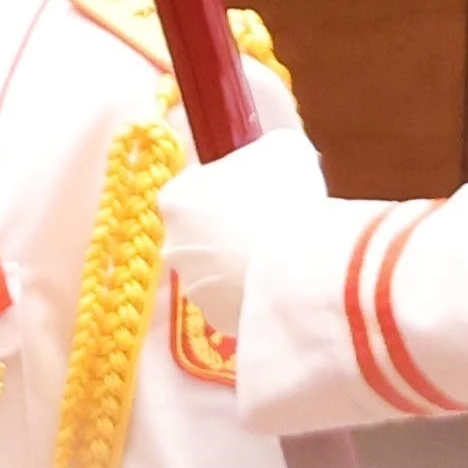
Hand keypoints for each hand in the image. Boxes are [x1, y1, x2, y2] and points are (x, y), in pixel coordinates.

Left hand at [154, 129, 327, 356]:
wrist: (296, 265)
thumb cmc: (281, 197)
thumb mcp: (281, 149)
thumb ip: (264, 149)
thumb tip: (269, 154)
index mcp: (175, 200)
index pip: (192, 186)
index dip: (222, 184)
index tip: (250, 187)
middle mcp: (172, 245)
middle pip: (200, 230)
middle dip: (227, 227)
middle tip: (269, 221)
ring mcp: (192, 286)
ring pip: (216, 268)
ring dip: (239, 261)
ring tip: (281, 255)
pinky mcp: (216, 319)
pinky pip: (233, 299)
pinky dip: (251, 292)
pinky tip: (280, 283)